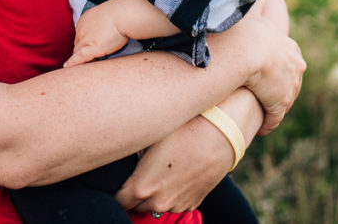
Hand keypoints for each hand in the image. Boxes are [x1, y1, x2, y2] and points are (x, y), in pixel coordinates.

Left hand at [63, 2, 128, 67]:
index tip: (90, 45)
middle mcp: (81, 29)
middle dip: (83, 49)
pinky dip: (73, 62)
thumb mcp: (106, 15)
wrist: (122, 15)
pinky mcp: (91, 48)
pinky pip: (78, 57)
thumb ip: (102, 23)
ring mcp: (85, 39)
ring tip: (85, 64)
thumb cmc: (120, 14)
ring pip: (78, 51)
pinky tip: (68, 67)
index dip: (86, 42)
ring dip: (81, 57)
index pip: (80, 34)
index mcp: (84, 20)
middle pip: (78, 43)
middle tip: (91, 56)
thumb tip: (106, 29)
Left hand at [115, 113, 232, 213]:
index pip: (119, 200)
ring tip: (162, 171)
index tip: (121, 178)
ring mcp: (177, 205)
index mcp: (142, 188)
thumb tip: (124, 153)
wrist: (220, 135)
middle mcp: (158, 202)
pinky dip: (172, 194)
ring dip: (154, 194)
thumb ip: (133, 155)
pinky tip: (177, 174)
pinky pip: (174, 203)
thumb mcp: (150, 138)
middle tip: (141, 172)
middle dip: (135, 192)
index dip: (118, 189)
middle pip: (136, 205)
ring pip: (156, 206)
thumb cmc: (183, 131)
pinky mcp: (193, 203)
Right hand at [242, 18, 304, 133]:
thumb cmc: (245, 29)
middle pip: (289, 83)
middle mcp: (295, 67)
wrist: (248, 47)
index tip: (267, 76)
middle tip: (265, 98)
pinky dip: (268, 123)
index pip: (288, 63)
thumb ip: (255, 2)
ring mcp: (289, 86)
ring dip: (272, 109)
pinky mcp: (279, 102)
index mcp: (289, 48)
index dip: (277, 71)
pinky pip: (274, 117)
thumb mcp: (253, 13)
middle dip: (279, 91)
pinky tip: (261, 128)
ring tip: (261, 115)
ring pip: (282, 101)